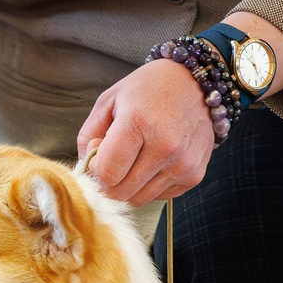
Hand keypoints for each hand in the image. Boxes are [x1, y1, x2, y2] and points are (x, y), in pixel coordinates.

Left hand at [75, 60, 215, 206]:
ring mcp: (183, 164)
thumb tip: (87, 169)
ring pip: (139, 199)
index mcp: (139, 122)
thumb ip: (88, 135)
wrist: (195, 83)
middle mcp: (165, 147)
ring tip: (136, 158)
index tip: (100, 153)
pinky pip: (160, 196)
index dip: (96, 168)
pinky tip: (154, 161)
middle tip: (115, 159)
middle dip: (110, 181)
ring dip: (130, 184)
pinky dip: (151, 185)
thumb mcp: (109, 100)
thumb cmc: (149, 88)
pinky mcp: (194, 175)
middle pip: (120, 193)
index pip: (106, 174)